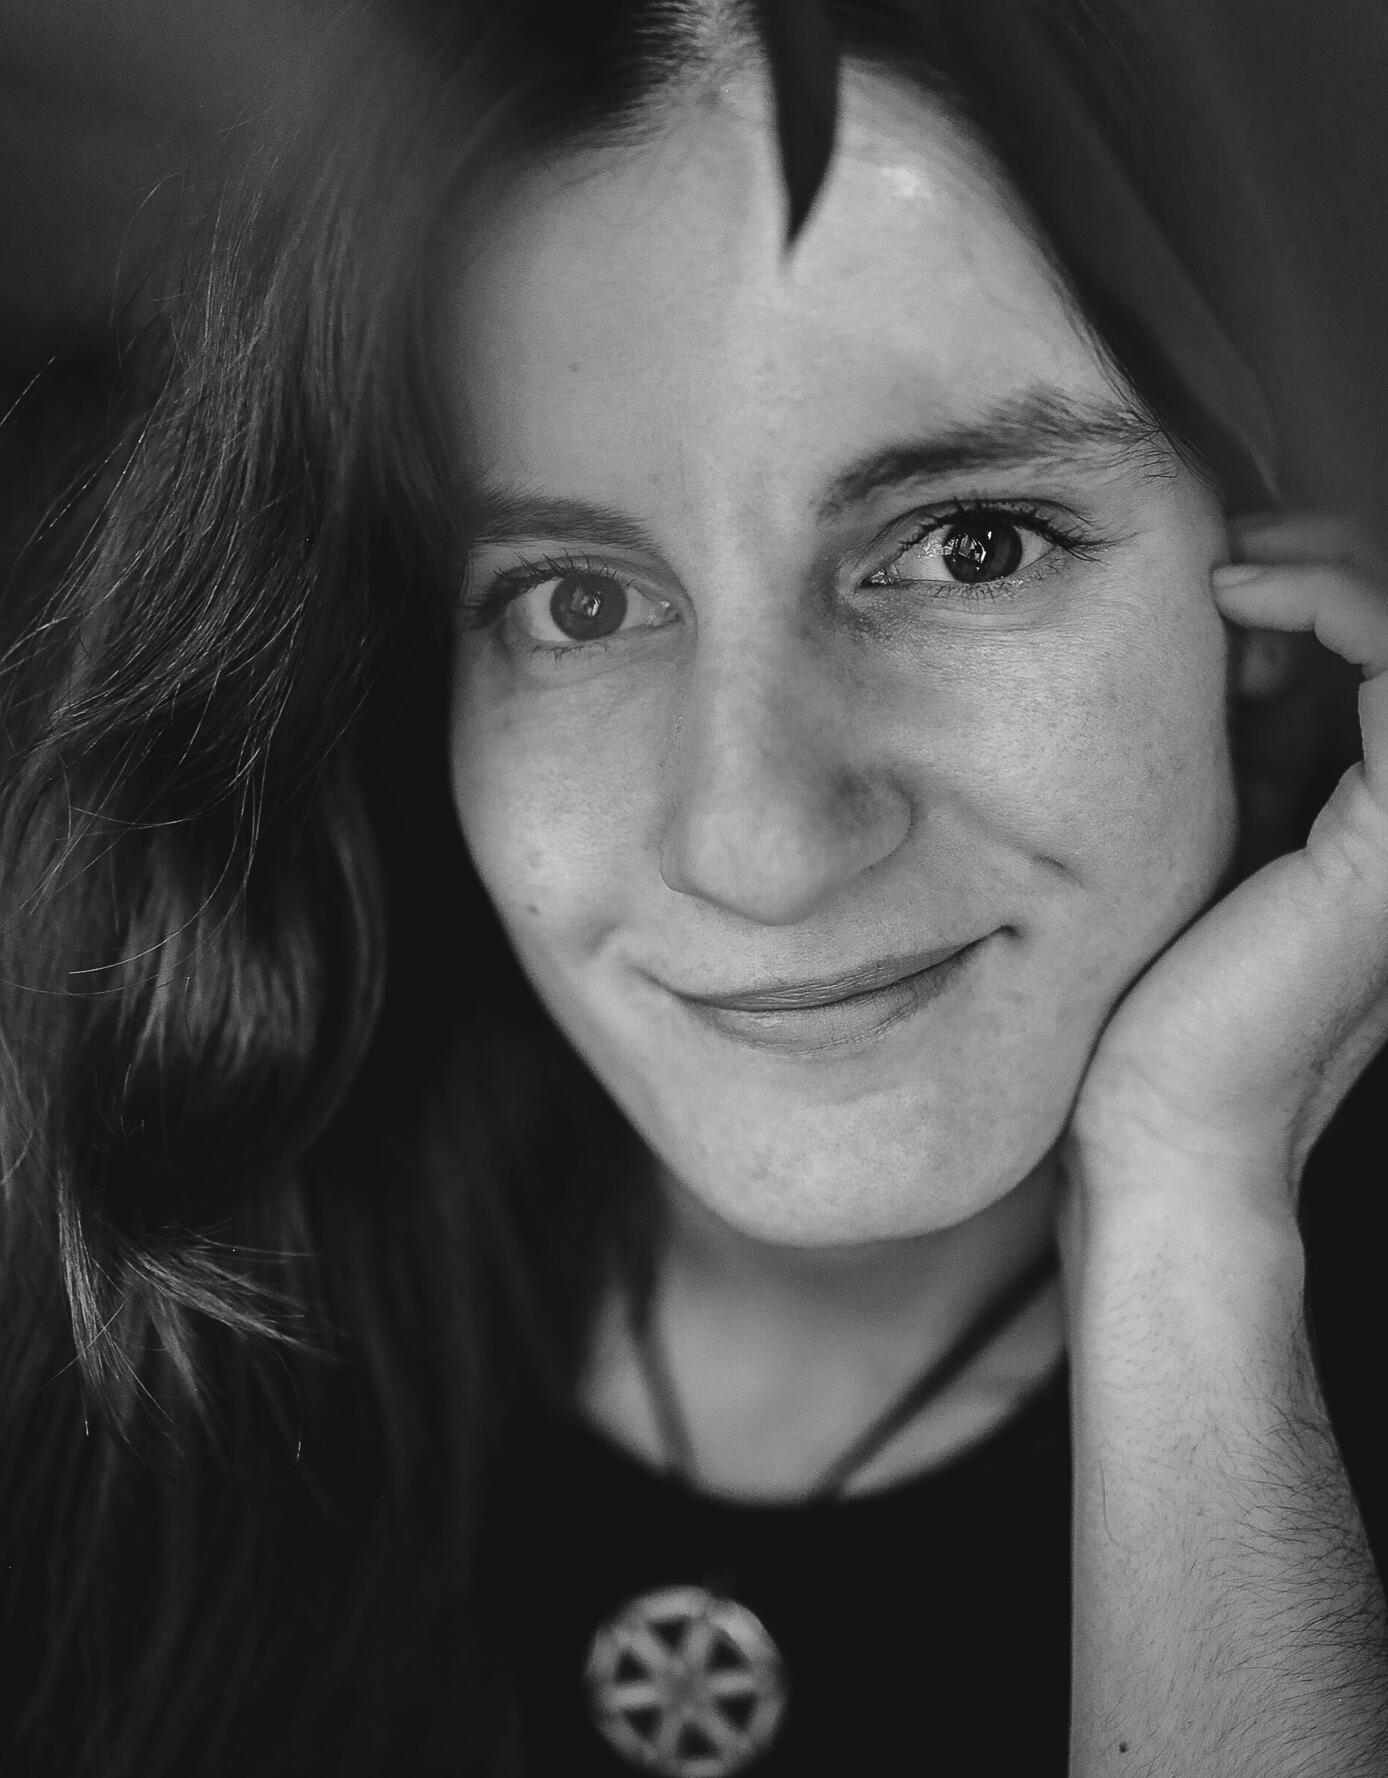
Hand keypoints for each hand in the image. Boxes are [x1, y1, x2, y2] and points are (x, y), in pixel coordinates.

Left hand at [1069, 512, 1387, 1209]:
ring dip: (1325, 566)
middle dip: (1322, 561)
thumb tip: (1231, 625)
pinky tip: (1237, 593)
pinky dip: (1331, 593)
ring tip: (1225, 572)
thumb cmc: (1154, 999)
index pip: (1384, 653)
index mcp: (1383, 820)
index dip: (1315, 582)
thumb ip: (1245, 743)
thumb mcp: (1206, 834)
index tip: (1210, 580)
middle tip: (1217, 561)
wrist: (1160, 1126)